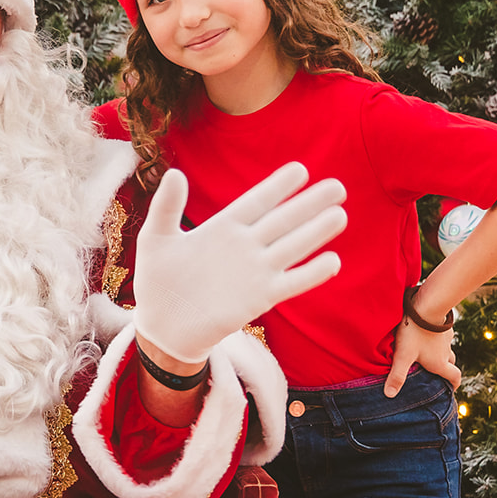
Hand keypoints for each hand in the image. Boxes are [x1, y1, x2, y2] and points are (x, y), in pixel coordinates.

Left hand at [133, 165, 347, 362]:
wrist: (162, 327)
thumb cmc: (157, 282)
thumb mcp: (156, 239)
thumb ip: (166, 207)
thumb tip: (174, 173)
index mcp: (223, 228)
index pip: (257, 202)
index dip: (278, 187)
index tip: (301, 170)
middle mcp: (245, 246)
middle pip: (284, 220)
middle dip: (310, 204)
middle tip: (338, 187)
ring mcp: (255, 271)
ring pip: (293, 247)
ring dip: (316, 232)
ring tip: (340, 214)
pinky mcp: (259, 298)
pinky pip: (291, 283)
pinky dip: (311, 274)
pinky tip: (333, 261)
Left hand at [386, 317, 460, 396]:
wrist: (426, 306)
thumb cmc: (414, 333)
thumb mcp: (404, 355)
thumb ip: (397, 375)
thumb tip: (390, 395)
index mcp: (440, 363)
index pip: (455, 377)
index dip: (454, 384)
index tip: (450, 388)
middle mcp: (446, 351)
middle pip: (451, 363)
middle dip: (446, 369)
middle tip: (436, 372)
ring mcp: (446, 337)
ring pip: (447, 348)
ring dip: (441, 352)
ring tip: (429, 353)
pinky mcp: (443, 324)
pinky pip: (442, 334)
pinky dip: (437, 337)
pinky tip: (427, 333)